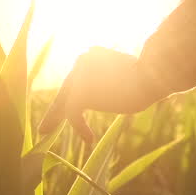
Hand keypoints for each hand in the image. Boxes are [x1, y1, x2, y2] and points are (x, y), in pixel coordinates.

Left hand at [39, 48, 164, 132]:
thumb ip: (112, 81)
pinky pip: (73, 114)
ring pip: (68, 101)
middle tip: (44, 128)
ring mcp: (79, 75)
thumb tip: (118, 94)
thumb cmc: (149, 78)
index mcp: (93, 55)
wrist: (151, 75)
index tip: (64, 110)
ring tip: (57, 134)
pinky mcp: (79, 92)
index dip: (70, 95)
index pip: (77, 77)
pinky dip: (80, 128)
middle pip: (66, 89)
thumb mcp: (128, 75)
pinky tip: (89, 139)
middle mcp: (82, 61)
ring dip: (66, 119)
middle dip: (55, 111)